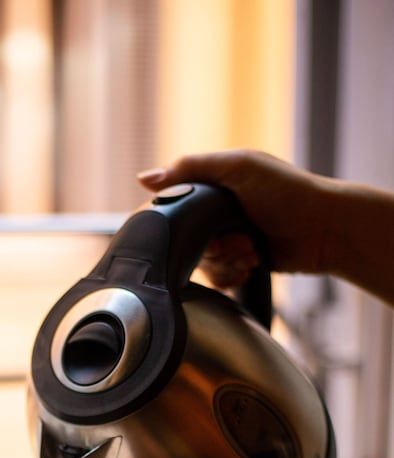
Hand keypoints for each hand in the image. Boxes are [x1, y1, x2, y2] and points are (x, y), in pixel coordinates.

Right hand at [137, 149, 335, 286]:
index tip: (194, 229)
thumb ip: (190, 168)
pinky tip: (250, 267)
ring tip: (251, 252)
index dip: (178, 221)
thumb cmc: (288, 192)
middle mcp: (217, 212)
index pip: (175, 204)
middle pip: (185, 240)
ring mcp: (229, 239)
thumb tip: (143, 179)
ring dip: (226, 261)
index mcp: (214, 184)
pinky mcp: (240, 263)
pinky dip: (231, 276)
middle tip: (236, 241)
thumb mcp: (238, 167)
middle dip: (211, 246)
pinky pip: (218, 279)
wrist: (324, 230)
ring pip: (201, 263)